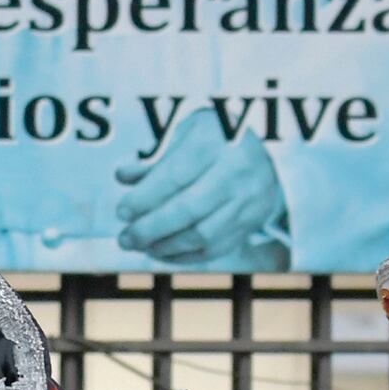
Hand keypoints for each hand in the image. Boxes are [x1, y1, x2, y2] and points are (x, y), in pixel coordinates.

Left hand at [113, 115, 288, 267]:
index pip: (174, 177)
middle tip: (126, 238)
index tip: (122, 212)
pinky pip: (215, 248)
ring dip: (165, 246)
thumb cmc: (215, 140)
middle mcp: (236, 172)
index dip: (144, 198)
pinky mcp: (252, 222)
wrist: (266, 151)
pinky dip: (185, 255)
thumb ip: (155, 158)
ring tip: (141, 246)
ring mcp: (248, 200)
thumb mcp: (185, 134)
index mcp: (215, 143)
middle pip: (187, 210)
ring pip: (202, 235)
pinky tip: (163, 252)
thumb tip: (123, 176)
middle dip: (150, 229)